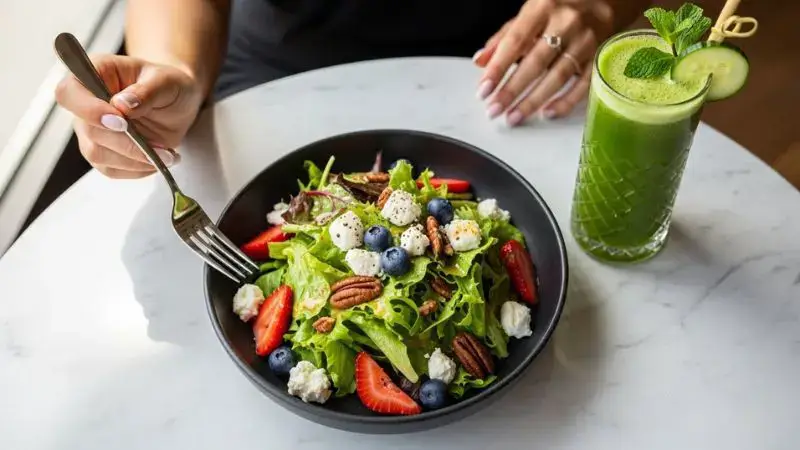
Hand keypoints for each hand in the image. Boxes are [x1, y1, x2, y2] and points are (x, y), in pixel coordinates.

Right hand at [55, 55, 202, 178]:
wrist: (179, 105)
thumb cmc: (168, 86)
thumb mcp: (166, 82)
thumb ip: (146, 91)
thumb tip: (122, 104)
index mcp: (95, 74)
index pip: (69, 93)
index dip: (89, 110)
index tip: (121, 121)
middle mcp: (86, 103)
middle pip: (89, 130)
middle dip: (127, 143)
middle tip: (161, 147)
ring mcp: (91, 130)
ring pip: (97, 154)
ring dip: (135, 159)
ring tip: (168, 155)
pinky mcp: (103, 152)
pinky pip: (111, 169)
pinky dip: (137, 169)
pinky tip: (159, 160)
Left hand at [474, 0, 612, 125]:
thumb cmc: (562, 8)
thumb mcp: (531, 13)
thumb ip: (505, 37)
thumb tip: (480, 61)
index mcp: (543, 7)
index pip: (515, 41)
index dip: (498, 68)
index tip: (484, 90)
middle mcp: (566, 22)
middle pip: (536, 62)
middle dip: (512, 89)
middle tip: (495, 110)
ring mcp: (587, 40)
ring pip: (558, 76)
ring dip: (533, 101)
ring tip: (514, 117)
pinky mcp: (601, 56)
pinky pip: (584, 84)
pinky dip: (566, 101)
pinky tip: (548, 113)